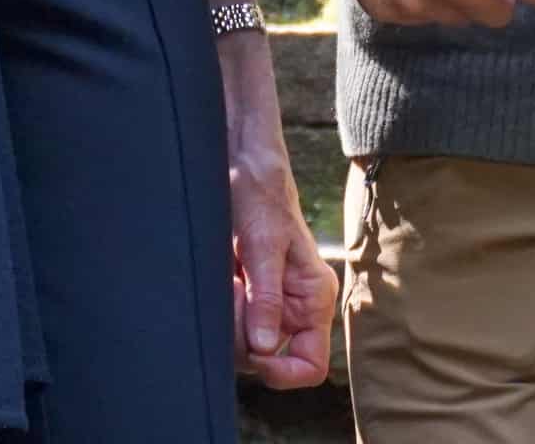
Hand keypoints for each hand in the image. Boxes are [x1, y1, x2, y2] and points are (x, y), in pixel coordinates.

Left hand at [225, 125, 336, 386]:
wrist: (239, 163)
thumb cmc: (261, 194)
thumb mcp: (263, 245)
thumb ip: (266, 297)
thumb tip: (262, 348)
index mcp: (314, 298)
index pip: (311, 365)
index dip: (283, 372)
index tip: (254, 351)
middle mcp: (294, 307)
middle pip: (268, 358)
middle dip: (244, 335)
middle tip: (234, 290)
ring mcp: (268, 303)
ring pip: (243, 343)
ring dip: (229, 319)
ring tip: (229, 278)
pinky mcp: (245, 295)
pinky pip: (229, 322)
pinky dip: (220, 308)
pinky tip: (222, 279)